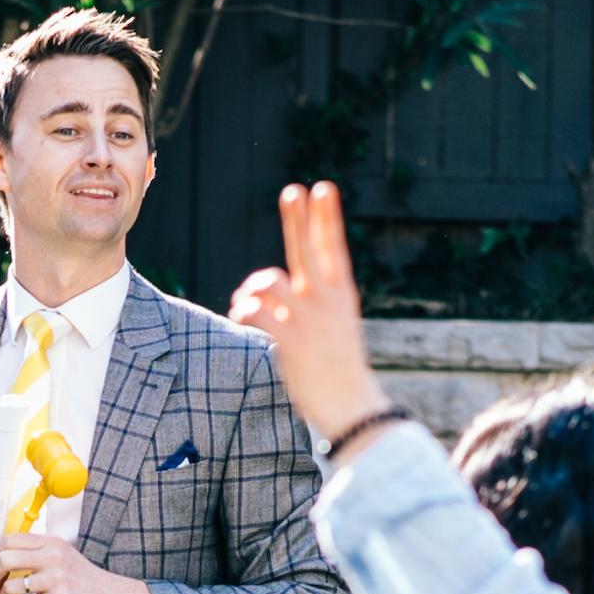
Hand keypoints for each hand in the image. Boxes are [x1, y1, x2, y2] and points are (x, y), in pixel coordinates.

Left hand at [229, 180, 386, 449]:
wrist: (351, 405)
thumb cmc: (339, 369)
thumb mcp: (334, 326)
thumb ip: (314, 303)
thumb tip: (280, 287)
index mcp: (341, 294)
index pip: (334, 247)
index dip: (327, 216)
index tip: (323, 188)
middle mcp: (327, 300)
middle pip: (309, 248)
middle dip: (300, 218)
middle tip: (293, 190)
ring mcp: (309, 318)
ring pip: (270, 280)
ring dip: (250, 288)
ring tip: (244, 302)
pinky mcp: (291, 338)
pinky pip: (257, 310)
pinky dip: (243, 309)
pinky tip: (242, 316)